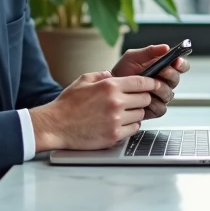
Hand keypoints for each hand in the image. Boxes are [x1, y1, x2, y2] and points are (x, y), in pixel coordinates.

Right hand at [29, 71, 161, 151]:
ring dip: (136, 113)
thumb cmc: (67, 104)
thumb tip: (113, 74)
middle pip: (145, 98)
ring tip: (123, 113)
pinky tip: (119, 123)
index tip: (154, 84)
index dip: (151, 82)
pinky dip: (130, 126)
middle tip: (134, 101)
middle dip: (143, 98)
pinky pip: (134, 129)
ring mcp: (116, 120)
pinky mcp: (114, 135)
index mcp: (110, 86)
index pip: (142, 82)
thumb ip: (101, 75)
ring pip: (141, 114)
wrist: (54, 126)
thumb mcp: (83, 80)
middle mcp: (115, 102)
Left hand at [113, 44, 189, 118]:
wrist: (109, 89)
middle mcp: (165, 82)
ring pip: (169, 94)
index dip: (181, 64)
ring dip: (160, 89)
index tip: (176, 61)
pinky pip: (161, 108)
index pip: (181, 66)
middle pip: (176, 80)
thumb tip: (166, 47)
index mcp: (163, 68)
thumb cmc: (122, 71)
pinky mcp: (154, 110)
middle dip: (169, 74)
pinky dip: (153, 104)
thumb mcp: (133, 57)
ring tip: (148, 86)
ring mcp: (160, 97)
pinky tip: (143, 99)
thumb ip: (149, 51)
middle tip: (161, 71)